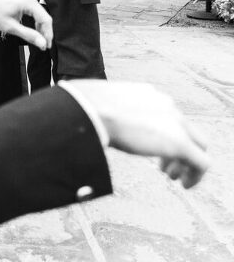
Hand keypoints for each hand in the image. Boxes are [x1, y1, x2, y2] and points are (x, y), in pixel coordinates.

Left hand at [0, 0, 52, 49]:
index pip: (46, 19)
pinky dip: (35, 22)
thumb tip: (42, 43)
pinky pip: (34, 12)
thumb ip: (28, 35)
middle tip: (43, 46)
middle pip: (44, 17)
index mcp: (29, 2)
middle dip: (45, 32)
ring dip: (40, 28)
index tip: (46, 46)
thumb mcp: (11, 27)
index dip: (48, 34)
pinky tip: (34, 31)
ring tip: (39, 41)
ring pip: (40, 15)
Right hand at [72, 80, 209, 188]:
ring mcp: (175, 122)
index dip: (162, 133)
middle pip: (186, 129)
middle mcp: (166, 105)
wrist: (89, 109)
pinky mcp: (180, 143)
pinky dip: (195, 175)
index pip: (167, 114)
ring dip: (184, 163)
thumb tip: (80, 120)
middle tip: (164, 166)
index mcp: (148, 95)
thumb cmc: (82, 107)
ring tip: (171, 177)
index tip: (150, 147)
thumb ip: (101, 111)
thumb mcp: (95, 104)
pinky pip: (201, 163)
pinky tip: (184, 185)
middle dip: (177, 149)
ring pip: (197, 146)